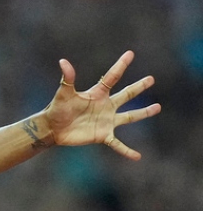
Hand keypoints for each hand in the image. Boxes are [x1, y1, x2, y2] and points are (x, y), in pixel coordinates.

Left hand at [44, 51, 160, 159]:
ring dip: (143, 113)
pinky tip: (137, 157)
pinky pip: (118, 144)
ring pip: (129, 116)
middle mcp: (105, 106)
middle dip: (138, 87)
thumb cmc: (57, 109)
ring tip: (157, 107)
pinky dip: (127, 151)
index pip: (112, 77)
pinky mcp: (103, 135)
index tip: (130, 54)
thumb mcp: (64, 93)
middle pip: (126, 95)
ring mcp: (106, 121)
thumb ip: (67, 78)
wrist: (53, 128)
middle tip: (151, 79)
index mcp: (97, 94)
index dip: (120, 65)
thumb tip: (63, 61)